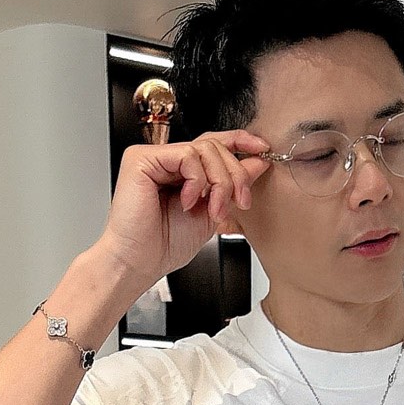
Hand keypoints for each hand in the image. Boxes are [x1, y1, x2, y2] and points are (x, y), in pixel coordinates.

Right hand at [97, 130, 272, 294]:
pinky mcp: (142, 159)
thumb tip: (258, 161)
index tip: (262, 149)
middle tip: (238, 202)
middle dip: (235, 175)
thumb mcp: (212, 212)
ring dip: (219, 182)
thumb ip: (232, 184)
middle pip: (215, 145)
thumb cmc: (165, 245)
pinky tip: (187, 201)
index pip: (213, 143)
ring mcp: (154, 158)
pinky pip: (187, 155)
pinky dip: (197, 181)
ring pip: (205, 148)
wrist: (141, 263)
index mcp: (182, 171)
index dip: (240, 141)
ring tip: (211, 209)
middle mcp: (167, 161)